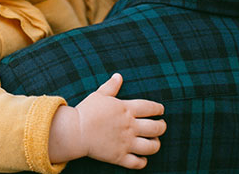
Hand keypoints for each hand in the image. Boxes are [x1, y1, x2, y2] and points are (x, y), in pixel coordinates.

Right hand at [48, 74, 165, 168]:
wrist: (76, 131)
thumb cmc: (87, 111)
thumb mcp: (99, 94)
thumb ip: (111, 86)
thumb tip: (119, 76)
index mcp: (126, 109)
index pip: (150, 108)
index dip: (158, 108)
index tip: (161, 110)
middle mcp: (129, 126)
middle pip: (156, 128)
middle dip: (162, 126)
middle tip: (161, 125)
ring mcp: (126, 142)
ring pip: (151, 147)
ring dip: (156, 144)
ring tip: (154, 141)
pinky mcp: (119, 156)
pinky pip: (137, 163)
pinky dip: (143, 161)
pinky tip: (142, 158)